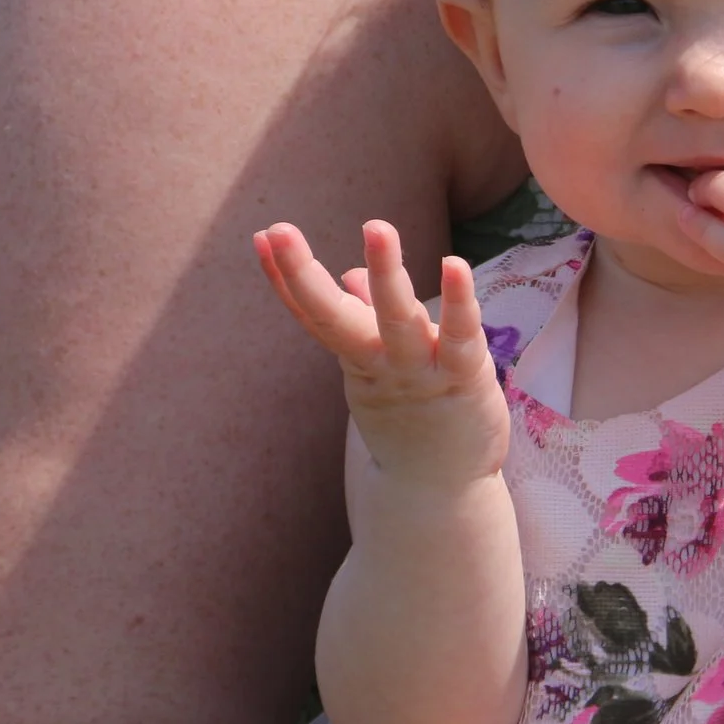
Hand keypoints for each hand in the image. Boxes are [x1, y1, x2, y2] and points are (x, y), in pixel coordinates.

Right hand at [254, 219, 505, 482]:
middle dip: (304, 274)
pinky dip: (457, 301)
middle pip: (333, 318)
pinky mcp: (462, 378)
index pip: (314, 314)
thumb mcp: (382, 369)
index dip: (287, 278)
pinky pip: (458, 337)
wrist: (441, 496)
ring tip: (375, 227)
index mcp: (357, 359)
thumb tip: (351, 276)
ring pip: (396, 321)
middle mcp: (379, 364)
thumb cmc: (414, 424)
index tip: (261, 236)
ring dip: (385, 274)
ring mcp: (418, 372)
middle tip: (278, 229)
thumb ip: (367, 322)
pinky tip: (454, 264)